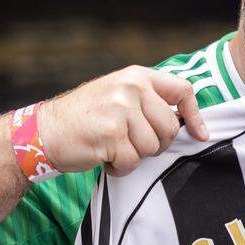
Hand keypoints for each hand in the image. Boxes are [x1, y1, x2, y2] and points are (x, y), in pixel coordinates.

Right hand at [39, 66, 208, 176]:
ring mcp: (119, 111)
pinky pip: (133, 162)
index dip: (195, 115)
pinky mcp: (110, 135)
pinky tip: (105, 158)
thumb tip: (187, 122)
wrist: (44, 131)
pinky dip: (121, 168)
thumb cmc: (86, 118)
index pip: (182, 90)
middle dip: (157, 144)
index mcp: (136, 76)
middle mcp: (129, 89)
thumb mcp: (119, 95)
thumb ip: (149, 101)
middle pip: (170, 128)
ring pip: (153, 147)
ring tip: (114, 147)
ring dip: (135, 156)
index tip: (200, 134)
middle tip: (132, 143)